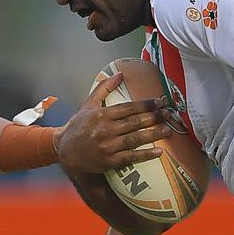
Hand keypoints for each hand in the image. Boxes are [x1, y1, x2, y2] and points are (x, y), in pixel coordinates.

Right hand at [55, 73, 173, 173]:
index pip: (128, 108)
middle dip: (153, 117)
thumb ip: (104, 88)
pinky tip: (158, 151)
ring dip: (153, 134)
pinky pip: (130, 157)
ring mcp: (108, 146)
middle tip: (168, 114)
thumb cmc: (78, 126)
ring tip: (167, 130)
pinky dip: (145, 155)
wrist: (65, 150)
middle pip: (134, 122)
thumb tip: (119, 73)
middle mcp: (105, 129)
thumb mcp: (88, 104)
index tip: (160, 102)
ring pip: (135, 139)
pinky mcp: (109, 161)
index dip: (146, 104)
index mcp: (102, 114)